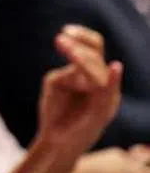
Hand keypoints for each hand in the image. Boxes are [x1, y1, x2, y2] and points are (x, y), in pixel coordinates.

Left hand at [34, 25, 121, 162]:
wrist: (56, 141)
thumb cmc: (56, 110)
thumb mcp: (58, 83)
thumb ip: (69, 72)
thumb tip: (77, 65)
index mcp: (93, 75)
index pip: (95, 47)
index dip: (82, 36)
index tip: (64, 31)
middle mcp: (103, 85)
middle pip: (97, 56)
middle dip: (79, 48)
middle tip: (60, 41)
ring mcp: (105, 99)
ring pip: (99, 71)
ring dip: (82, 58)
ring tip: (64, 46)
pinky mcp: (102, 112)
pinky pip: (109, 92)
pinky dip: (113, 79)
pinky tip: (116, 68)